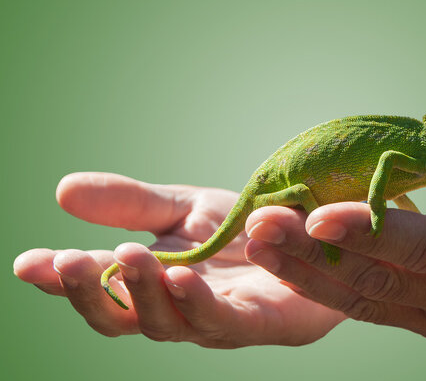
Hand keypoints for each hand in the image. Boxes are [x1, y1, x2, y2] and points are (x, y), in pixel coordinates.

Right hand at [13, 173, 343, 346]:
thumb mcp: (184, 209)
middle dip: (92, 293)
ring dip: (144, 293)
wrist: (309, 235)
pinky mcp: (258, 323)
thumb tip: (63, 190)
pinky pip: (223, 321)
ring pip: (166, 324)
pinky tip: (182, 276)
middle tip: (70, 261)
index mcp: (153, 280)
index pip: (99, 285)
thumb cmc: (244, 230)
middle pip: (122, 318)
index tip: (27, 262)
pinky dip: (198, 302)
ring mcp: (214, 321)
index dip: (61, 280)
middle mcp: (176, 308)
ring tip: (128, 257)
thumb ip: (132, 205)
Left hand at [245, 153, 425, 353]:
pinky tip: (293, 271)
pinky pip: (373, 308)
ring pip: (363, 298)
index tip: (315, 214)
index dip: (368, 231)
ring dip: (307, 274)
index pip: (423, 246)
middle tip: (259, 223)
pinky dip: (329, 291)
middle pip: (374, 274)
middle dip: (311, 251)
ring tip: (258, 245)